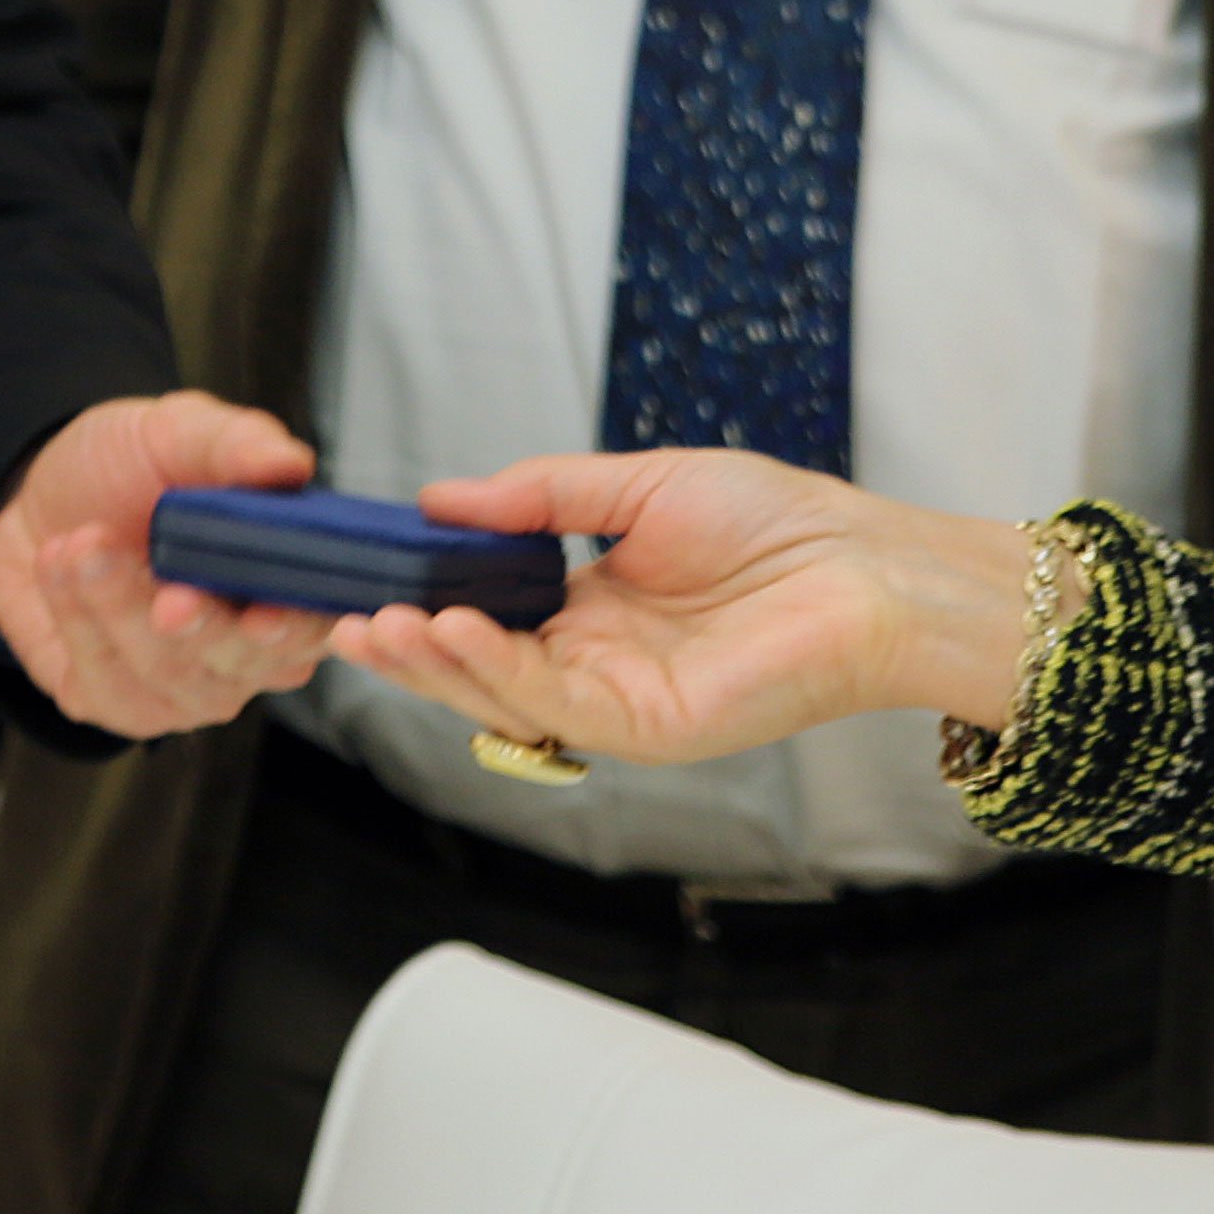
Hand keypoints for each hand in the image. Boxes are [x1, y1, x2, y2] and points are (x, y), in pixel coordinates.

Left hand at [0, 391, 339, 734]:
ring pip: (168, 676)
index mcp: (286, 584)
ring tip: (81, 543)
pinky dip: (77, 619)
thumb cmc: (130, 470)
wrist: (41, 497)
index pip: (318, 625)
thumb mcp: (178, 432)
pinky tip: (59, 564)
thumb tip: (288, 462)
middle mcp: (247, 651)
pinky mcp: (118, 703)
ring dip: (119, 607)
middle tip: (170, 597)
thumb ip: (235, 443)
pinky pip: (105, 683)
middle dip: (201, 628)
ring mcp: (186, 689)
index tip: (264, 617)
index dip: (300, 629)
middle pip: (242, 663)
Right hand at [323, 450, 1029, 765]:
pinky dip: (500, 671)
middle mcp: (598, 663)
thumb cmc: (780, 524)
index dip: (425, 605)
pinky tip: (459, 634)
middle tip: (346, 618)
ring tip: (383, 625)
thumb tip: (443, 499)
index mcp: (593, 610)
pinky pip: (557, 706)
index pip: (486, 618)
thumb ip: (540, 496)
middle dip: (410, 650)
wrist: (868, 565)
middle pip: (480, 669)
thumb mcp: (637, 486)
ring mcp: (621, 702)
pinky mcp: (651, 728)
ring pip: (505, 696)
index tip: (367, 580)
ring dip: (438, 665)